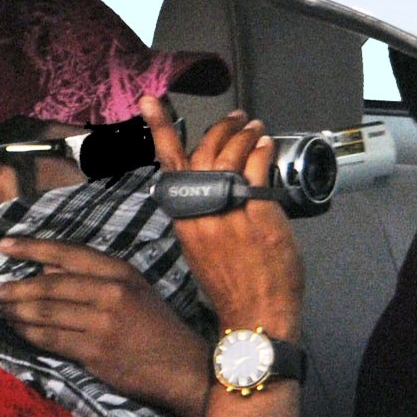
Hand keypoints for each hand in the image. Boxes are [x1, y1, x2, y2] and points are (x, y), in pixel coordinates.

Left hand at [0, 238, 208, 416]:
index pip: (67, 254)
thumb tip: (45, 270)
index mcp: (120, 271)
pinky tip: (17, 330)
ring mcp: (102, 323)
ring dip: (15, 310)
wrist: (181, 366)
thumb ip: (94, 278)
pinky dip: (28, 334)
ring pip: (45, 313)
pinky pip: (51, 339)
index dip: (32, 248)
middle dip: (14, 287)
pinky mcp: (95, 352)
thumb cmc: (155, 325)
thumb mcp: (133, 289)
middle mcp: (111, 292)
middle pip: (49, 285)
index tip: (4, 245)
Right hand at [140, 96, 302, 341]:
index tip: (150, 102)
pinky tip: (266, 147)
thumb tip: (212, 188)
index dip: (160, 130)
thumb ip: (201, 216)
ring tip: (254, 128)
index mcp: (183, 220)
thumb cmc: (229, 286)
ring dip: (244, 135)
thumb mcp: (201, 251)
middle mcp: (201, 212)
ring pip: (231, 156)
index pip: (169, 166)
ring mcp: (229, 212)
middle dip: (220, 129)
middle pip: (203, 153)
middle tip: (235, 117)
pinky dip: (262, 152)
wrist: (254, 315)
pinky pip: (258, 170)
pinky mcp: (258, 215)